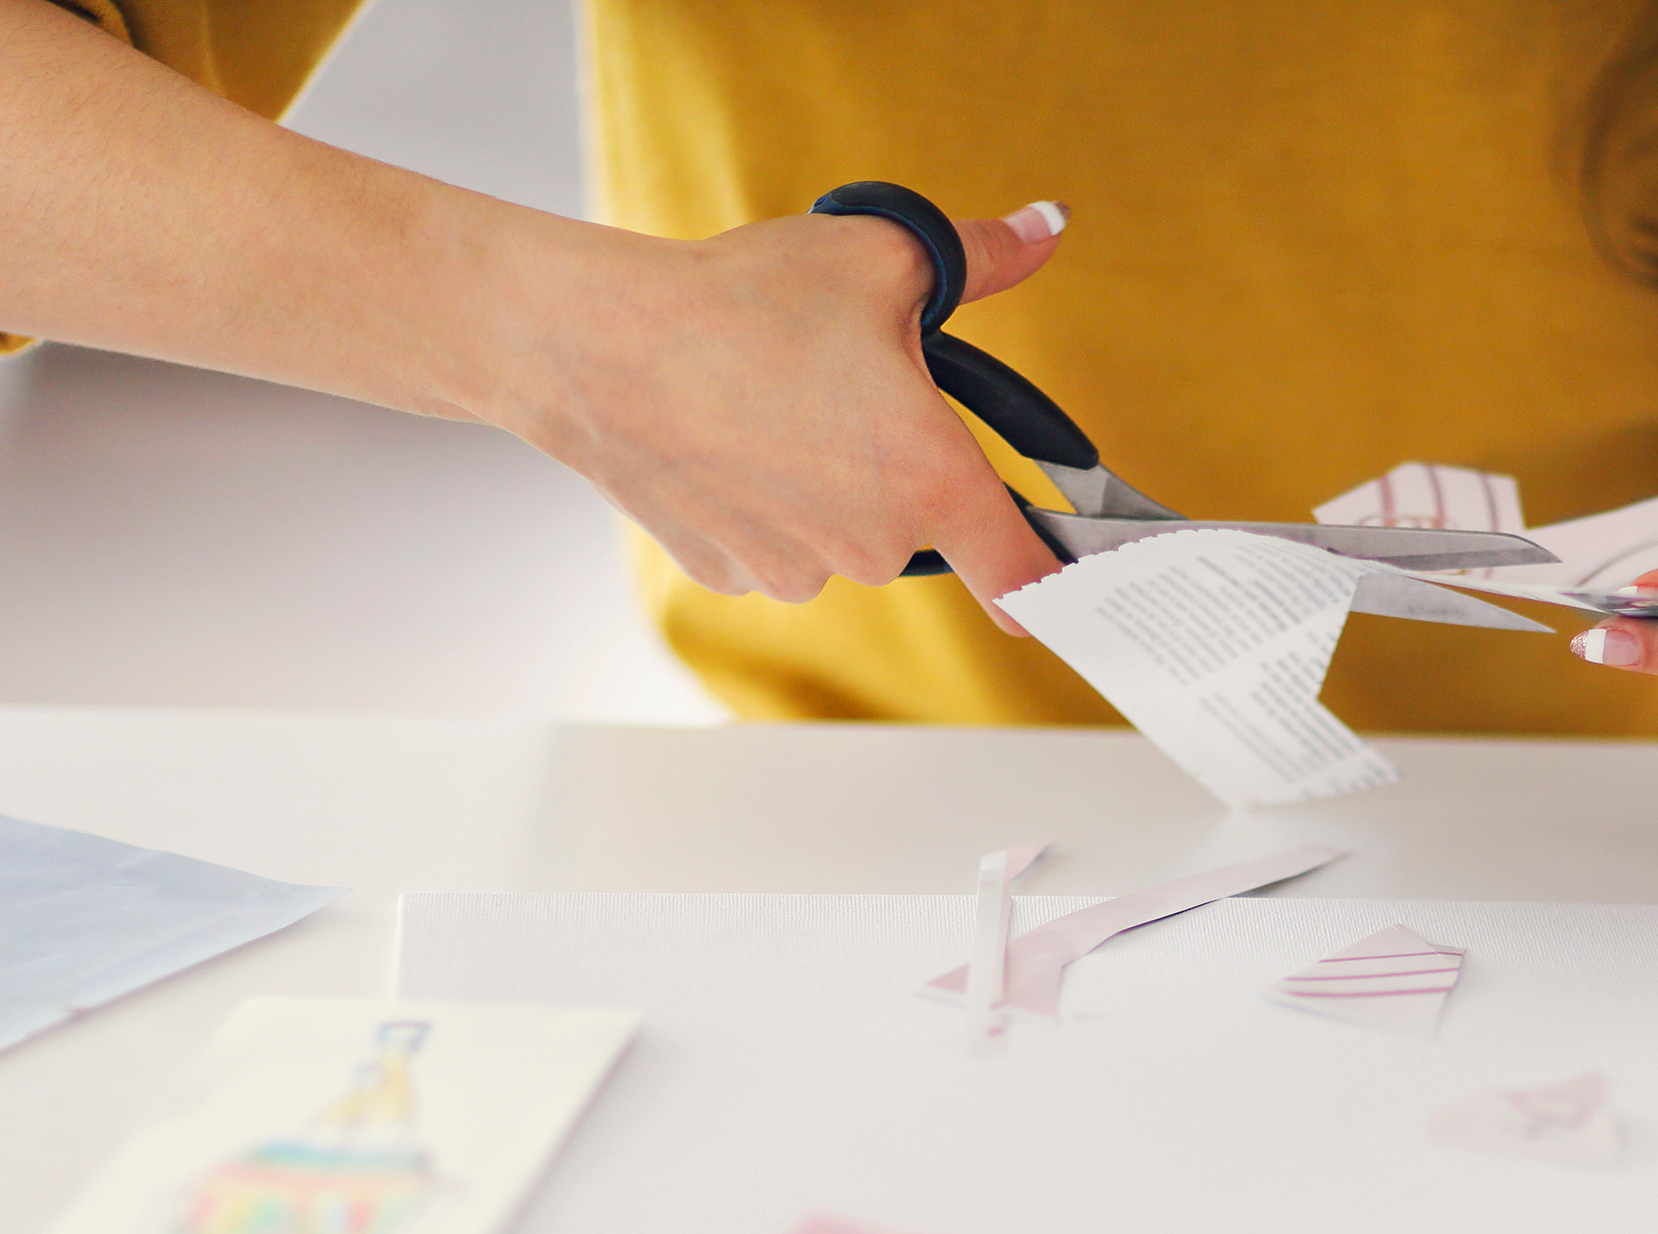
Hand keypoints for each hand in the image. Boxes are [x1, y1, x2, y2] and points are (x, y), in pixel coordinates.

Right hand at [497, 201, 1073, 616]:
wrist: (596, 344)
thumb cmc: (743, 300)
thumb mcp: (885, 256)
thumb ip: (985, 254)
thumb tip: (1048, 226)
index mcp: (931, 480)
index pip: (1025, 574)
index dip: (1052, 580)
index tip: (1061, 583)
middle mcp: (872, 546)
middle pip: (919, 526)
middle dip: (900, 470)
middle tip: (845, 392)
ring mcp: (796, 571)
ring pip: (841, 534)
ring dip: (826, 486)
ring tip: (770, 403)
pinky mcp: (730, 575)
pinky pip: (774, 543)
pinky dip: (763, 500)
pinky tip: (723, 437)